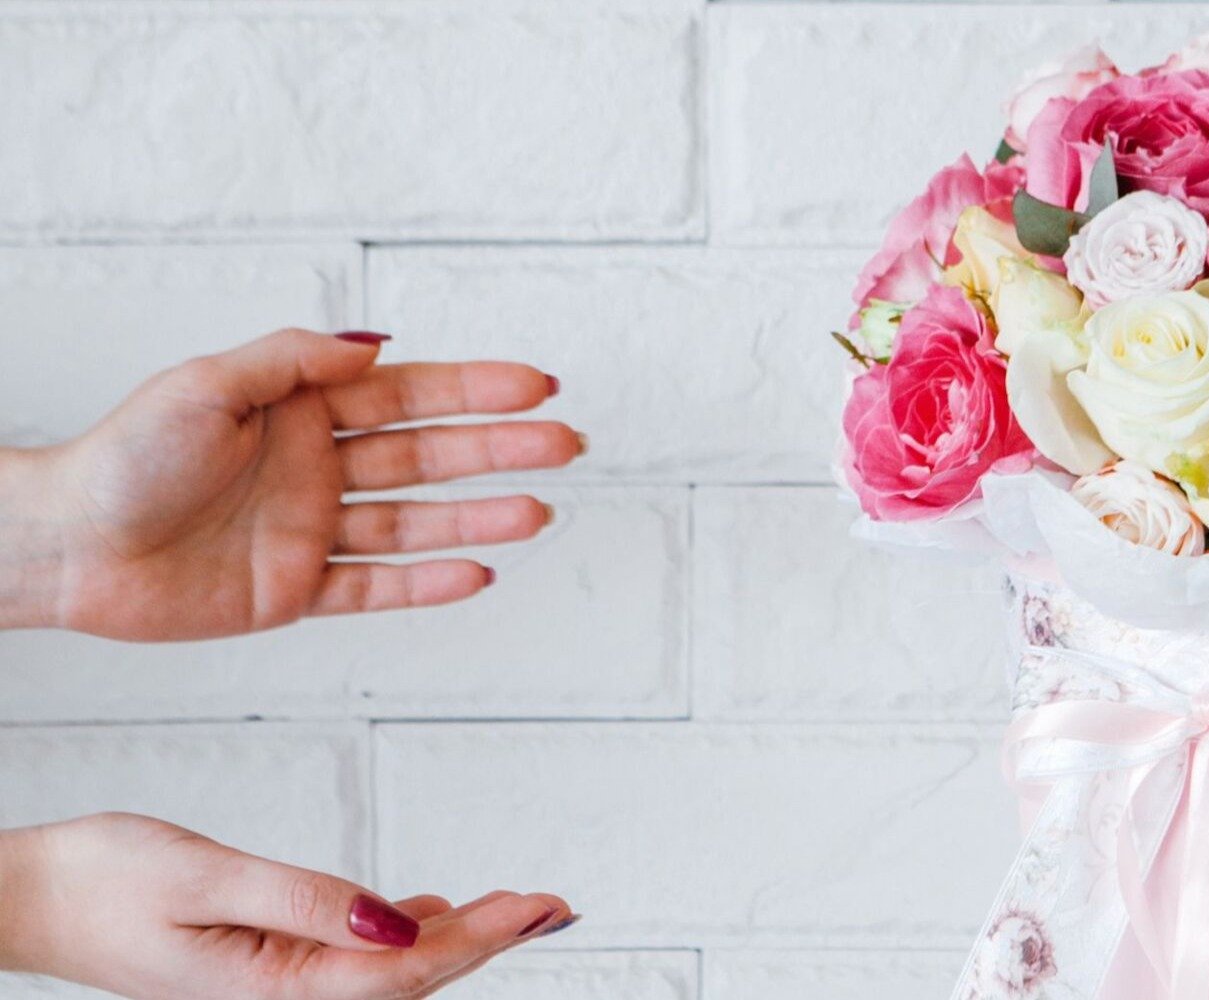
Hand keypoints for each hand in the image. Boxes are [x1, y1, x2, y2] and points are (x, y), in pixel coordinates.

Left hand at [0, 329, 581, 639]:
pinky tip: (477, 573)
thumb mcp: (207, 384)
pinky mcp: (297, 591)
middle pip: (428, 457)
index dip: (475, 390)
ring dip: (477, 517)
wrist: (68, 546)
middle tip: (566, 444)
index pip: (408, 396)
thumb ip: (294, 361)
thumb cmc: (122, 457)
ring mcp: (313, 531)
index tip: (538, 386)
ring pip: (414, 523)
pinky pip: (376, 588)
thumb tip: (378, 343)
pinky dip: (426, 584)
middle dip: (499, 450)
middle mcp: (317, 469)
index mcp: (300, 411)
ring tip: (537, 512)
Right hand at [0, 813, 572, 999]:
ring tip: (523, 907)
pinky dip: (406, 934)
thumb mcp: (205, 876)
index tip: (537, 905)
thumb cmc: (102, 881)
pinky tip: (434, 913)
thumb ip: (305, 901)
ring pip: (388, 969)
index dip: (480, 938)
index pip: (402, 970)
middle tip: (557, 904)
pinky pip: (353, 958)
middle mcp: (282, 995)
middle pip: (411, 977)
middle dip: (490, 939)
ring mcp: (275, 983)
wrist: (32, 896)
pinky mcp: (266, 962)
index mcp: (271, 986)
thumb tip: (397, 923)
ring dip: (458, 937)